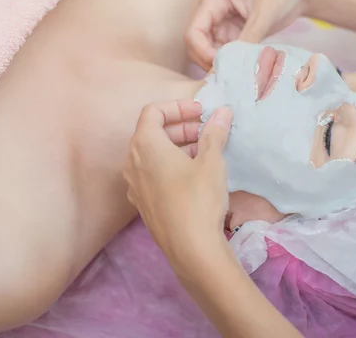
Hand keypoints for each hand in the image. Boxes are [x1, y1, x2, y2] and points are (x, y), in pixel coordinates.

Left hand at [123, 99, 232, 264]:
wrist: (190, 248)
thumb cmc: (199, 199)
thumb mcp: (211, 162)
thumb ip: (214, 133)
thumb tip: (223, 111)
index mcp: (144, 145)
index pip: (153, 111)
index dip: (178, 107)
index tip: (201, 113)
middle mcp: (132, 162)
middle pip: (151, 132)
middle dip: (180, 126)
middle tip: (207, 131)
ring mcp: (134, 184)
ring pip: (151, 154)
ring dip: (176, 146)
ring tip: (203, 152)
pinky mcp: (141, 203)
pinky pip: (151, 173)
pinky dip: (169, 165)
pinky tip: (191, 175)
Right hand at [186, 0, 319, 69]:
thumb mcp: (263, 15)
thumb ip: (247, 39)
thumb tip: (234, 64)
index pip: (193, 32)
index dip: (203, 52)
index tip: (222, 65)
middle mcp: (212, 11)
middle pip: (197, 44)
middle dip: (209, 60)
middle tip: (229, 74)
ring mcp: (222, 23)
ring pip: (210, 51)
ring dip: (221, 63)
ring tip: (239, 73)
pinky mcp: (234, 33)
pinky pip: (225, 52)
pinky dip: (231, 62)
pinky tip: (244, 69)